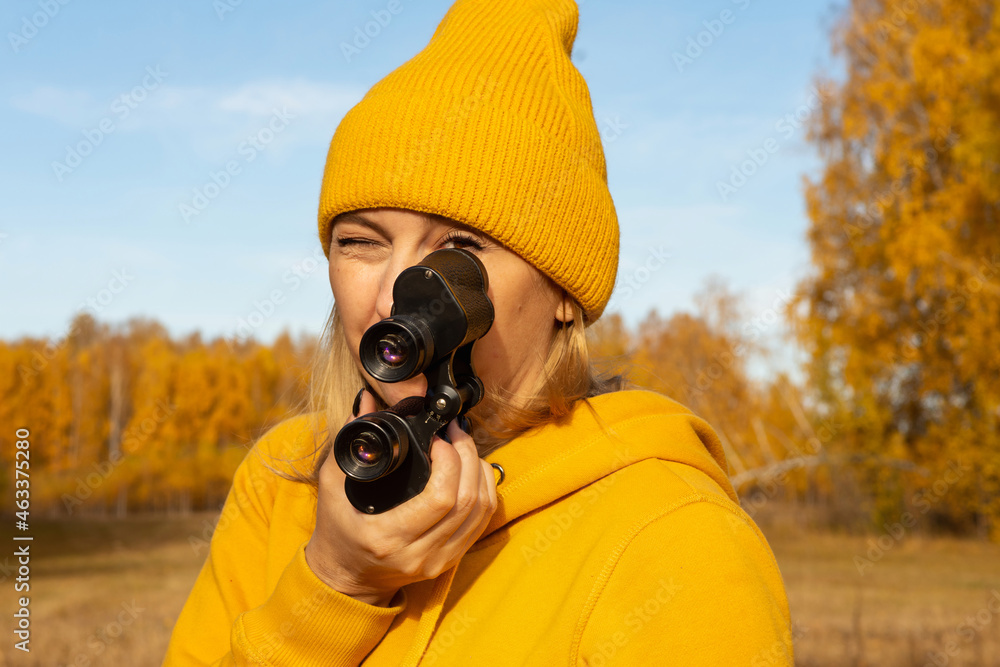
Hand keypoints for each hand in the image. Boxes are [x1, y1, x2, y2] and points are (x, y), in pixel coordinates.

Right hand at [304, 389, 497, 605]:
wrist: (346, 578)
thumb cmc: (337, 530)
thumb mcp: (332, 485)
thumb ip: (349, 442)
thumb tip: (367, 401)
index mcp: (387, 537)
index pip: (440, 498)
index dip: (450, 461)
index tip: (438, 438)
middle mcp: (417, 554)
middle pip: (467, 501)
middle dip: (469, 456)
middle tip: (457, 432)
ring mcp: (438, 561)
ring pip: (481, 511)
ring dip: (480, 472)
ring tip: (466, 446)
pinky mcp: (450, 561)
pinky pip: (482, 523)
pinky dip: (485, 492)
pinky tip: (473, 470)